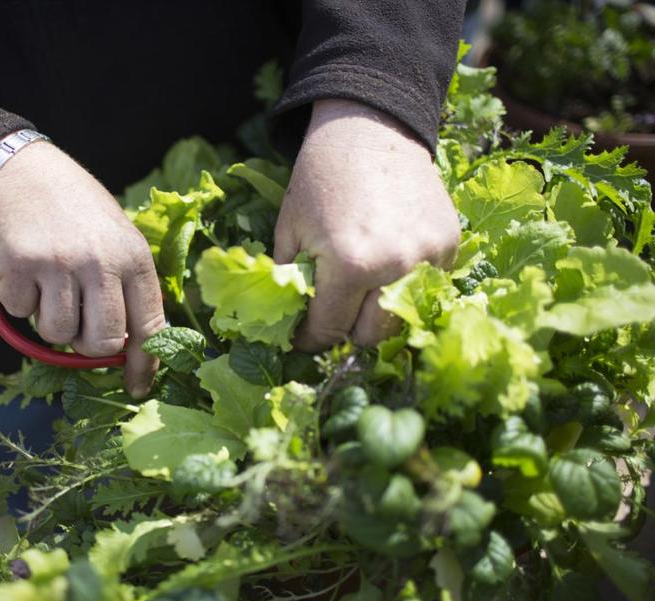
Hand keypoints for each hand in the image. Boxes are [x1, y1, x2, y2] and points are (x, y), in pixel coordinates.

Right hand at [0, 140, 165, 397]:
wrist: (20, 172)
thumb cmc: (74, 212)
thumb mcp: (116, 237)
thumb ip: (126, 286)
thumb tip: (134, 347)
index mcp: (133, 256)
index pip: (148, 326)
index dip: (143, 364)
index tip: (138, 387)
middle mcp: (99, 261)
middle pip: (101, 343)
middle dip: (87, 345)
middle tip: (77, 322)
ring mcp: (58, 264)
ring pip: (57, 335)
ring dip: (50, 320)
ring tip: (50, 285)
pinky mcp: (18, 266)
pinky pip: (20, 313)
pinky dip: (19, 300)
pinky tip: (25, 270)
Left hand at [274, 99, 459, 349]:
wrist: (369, 126)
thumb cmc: (320, 177)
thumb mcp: (289, 231)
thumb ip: (290, 283)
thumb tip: (286, 324)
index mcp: (352, 266)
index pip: (329, 329)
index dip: (309, 338)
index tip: (301, 335)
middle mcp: (397, 267)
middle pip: (372, 336)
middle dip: (346, 329)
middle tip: (331, 309)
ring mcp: (430, 256)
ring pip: (402, 317)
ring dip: (376, 312)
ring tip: (358, 287)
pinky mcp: (450, 244)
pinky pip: (426, 287)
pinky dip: (404, 285)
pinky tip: (386, 259)